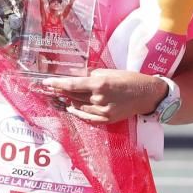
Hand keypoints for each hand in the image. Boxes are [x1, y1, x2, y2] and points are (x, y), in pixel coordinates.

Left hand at [42, 70, 167, 123]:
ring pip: (79, 106)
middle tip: (51, 87)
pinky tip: (71, 108)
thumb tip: (74, 76)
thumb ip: (90, 76)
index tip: (46, 82)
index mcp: (99, 84)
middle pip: (73, 96)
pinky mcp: (107, 120)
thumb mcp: (109, 72)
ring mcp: (103, 111)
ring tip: (60, 95)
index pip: (72, 84)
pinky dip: (77, 112)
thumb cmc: (129, 79)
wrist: (147, 95)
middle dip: (61, 91)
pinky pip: (87, 117)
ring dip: (69, 100)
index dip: (57, 83)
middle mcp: (99, 99)